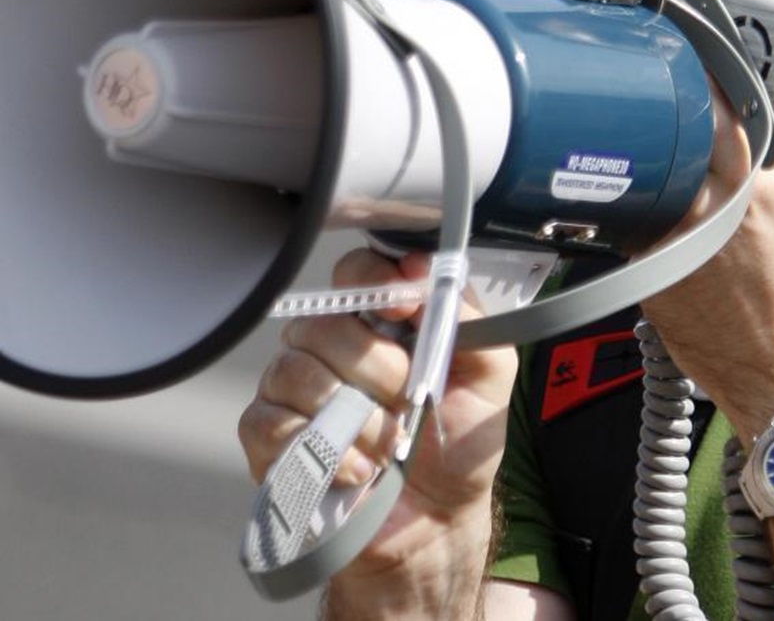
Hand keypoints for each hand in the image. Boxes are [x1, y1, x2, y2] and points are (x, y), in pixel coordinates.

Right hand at [238, 248, 517, 602]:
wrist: (436, 519)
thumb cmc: (458, 443)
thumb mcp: (488, 372)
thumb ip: (465, 314)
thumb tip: (421, 268)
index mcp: (381, 321)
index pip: (356, 271)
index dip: (372, 281)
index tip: (402, 310)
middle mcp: (330, 346)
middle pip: (323, 323)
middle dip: (376, 367)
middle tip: (408, 401)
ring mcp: (294, 391)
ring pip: (293, 370)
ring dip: (354, 415)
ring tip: (388, 444)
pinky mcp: (269, 441)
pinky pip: (270, 424)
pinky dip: (320, 450)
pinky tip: (357, 470)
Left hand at [642, 50, 773, 441]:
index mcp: (752, 183)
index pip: (708, 97)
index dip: (708, 73)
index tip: (715, 64)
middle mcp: (699, 211)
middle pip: (672, 132)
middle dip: (687, 115)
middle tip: (709, 114)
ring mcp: (666, 247)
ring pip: (650, 176)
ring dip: (666, 162)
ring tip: (694, 166)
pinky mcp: (647, 280)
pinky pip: (641, 224)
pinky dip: (658, 211)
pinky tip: (690, 222)